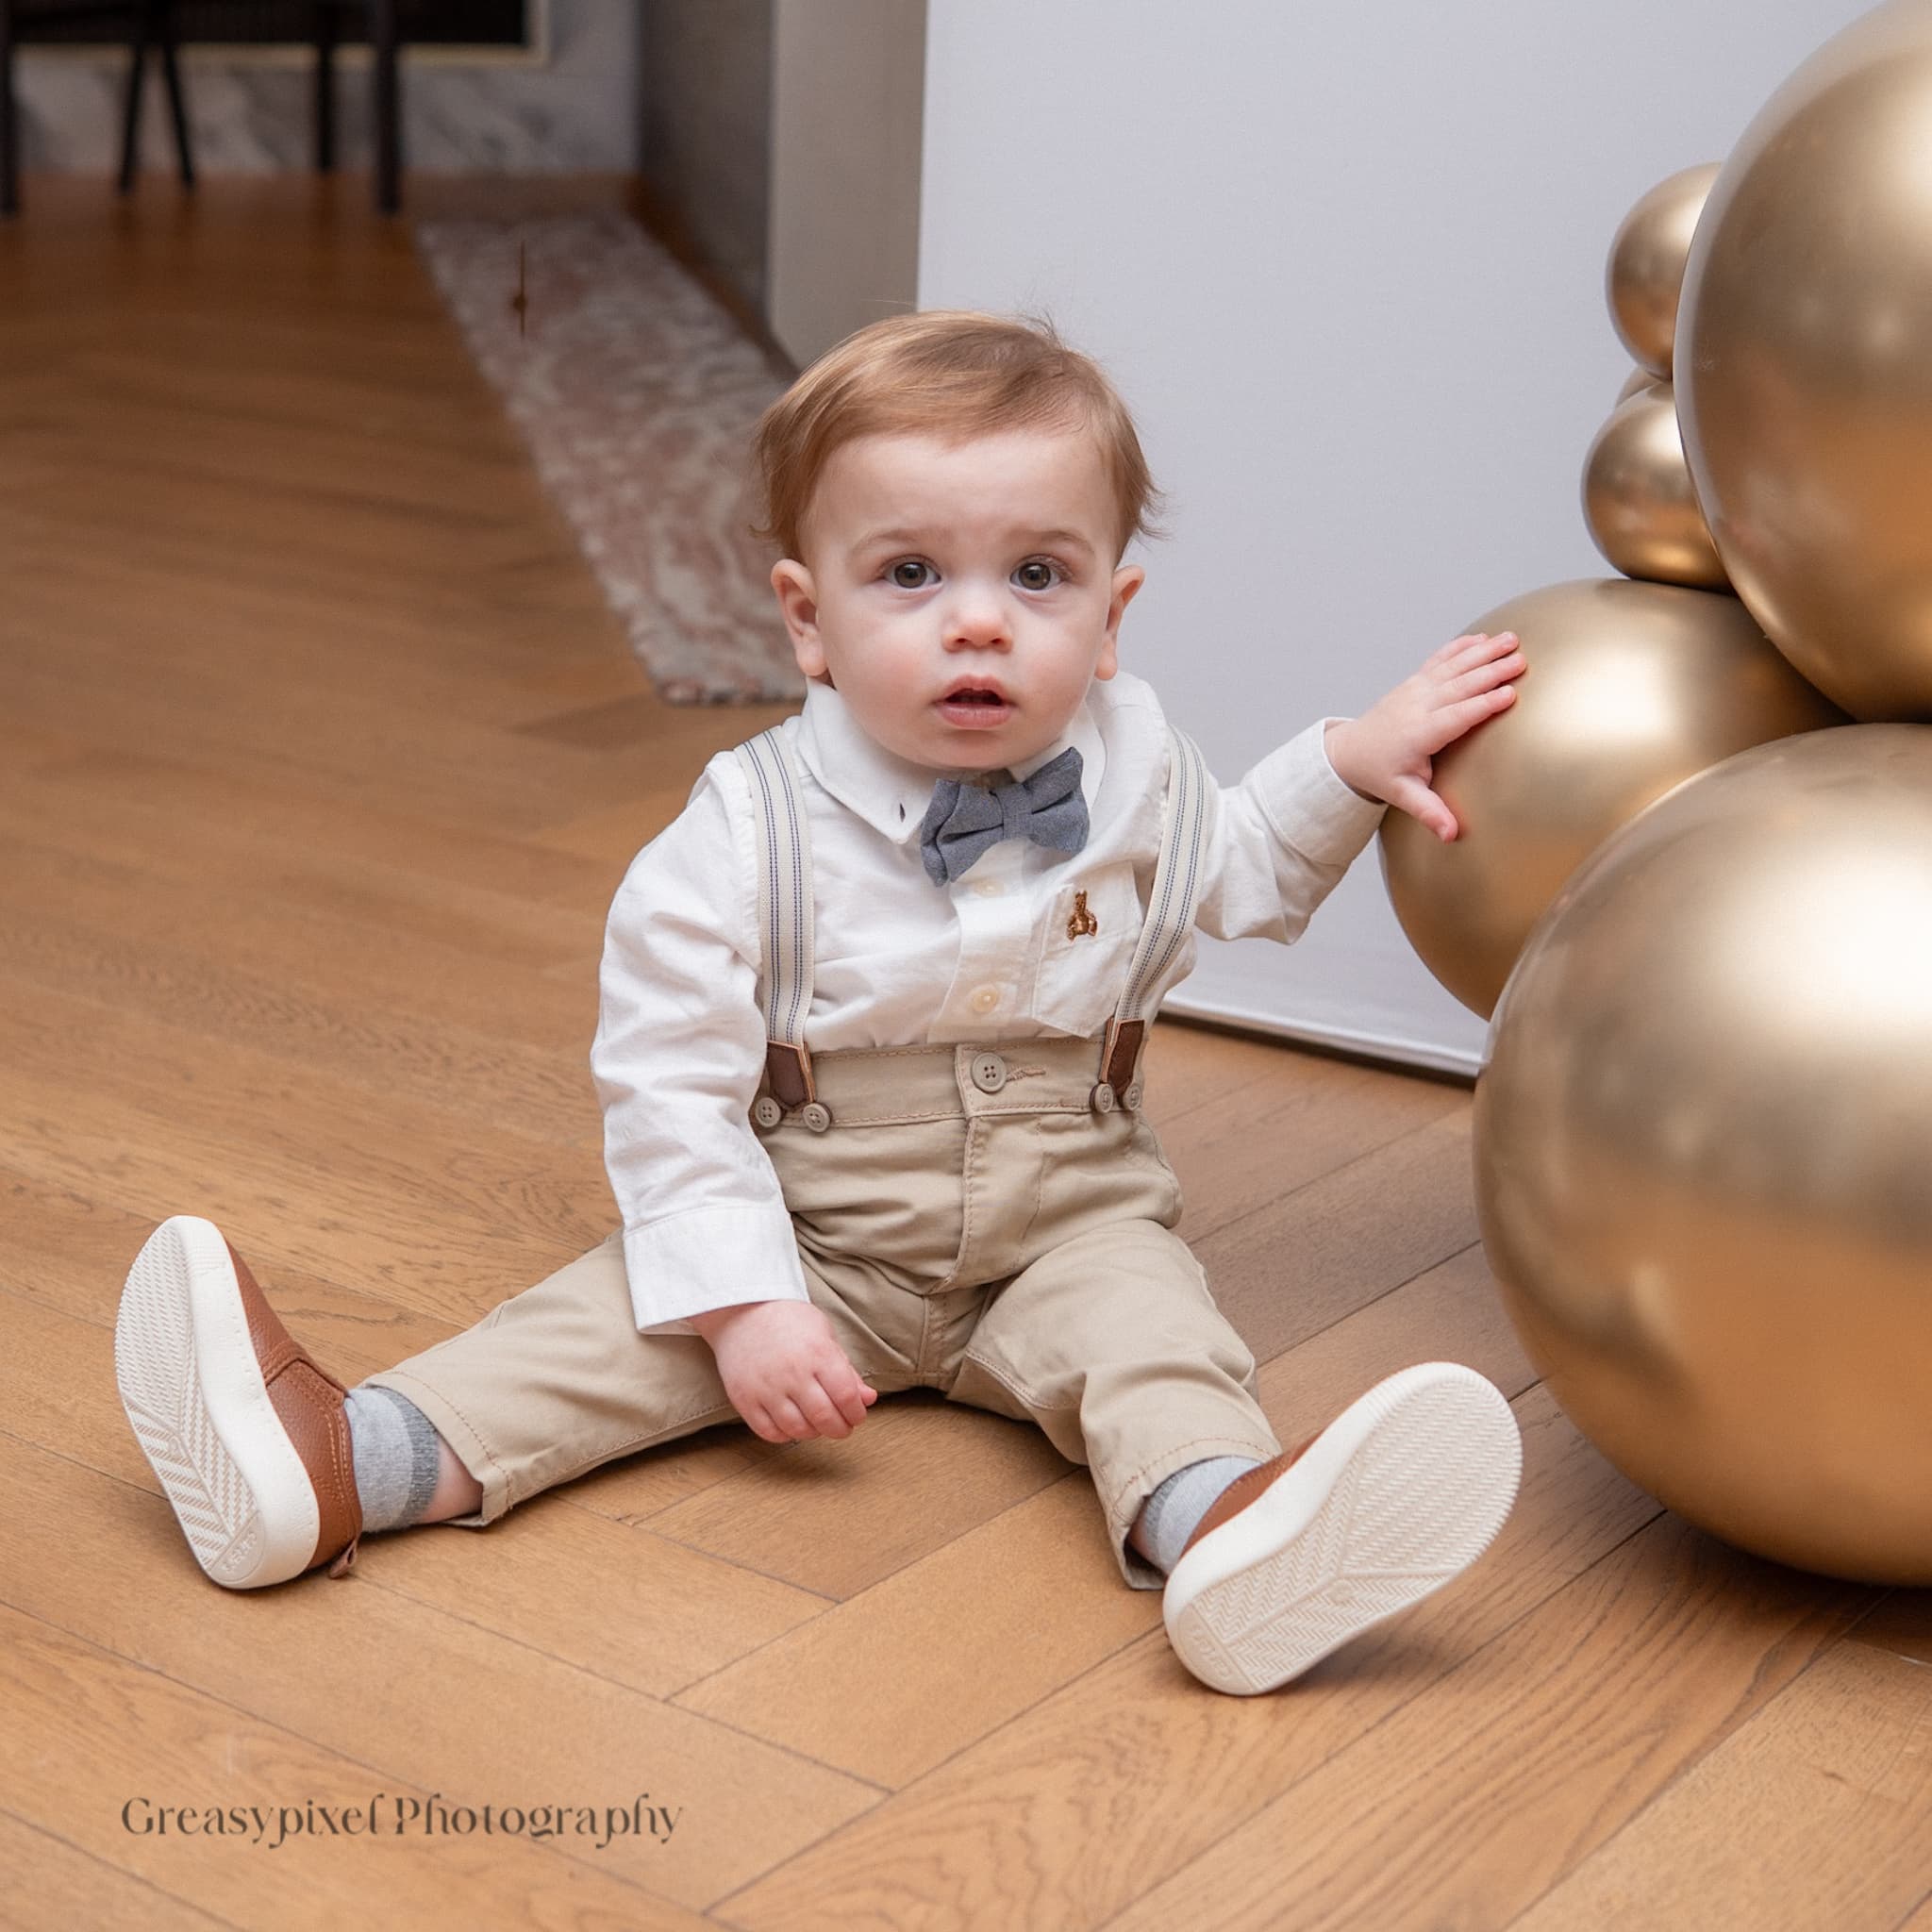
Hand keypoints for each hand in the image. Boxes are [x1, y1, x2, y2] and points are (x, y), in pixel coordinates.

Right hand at [688, 1299, 877, 1443]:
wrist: (741, 1310)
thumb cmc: (788, 1320)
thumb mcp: (825, 1335)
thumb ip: (846, 1370)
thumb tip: (868, 1399)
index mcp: (818, 1353)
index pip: (846, 1397)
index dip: (856, 1413)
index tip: (856, 1415)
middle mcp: (792, 1372)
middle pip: (824, 1418)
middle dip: (840, 1429)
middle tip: (842, 1426)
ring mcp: (766, 1387)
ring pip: (797, 1429)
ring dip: (814, 1433)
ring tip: (817, 1423)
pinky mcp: (744, 1398)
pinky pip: (768, 1432)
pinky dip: (785, 1435)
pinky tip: (792, 1423)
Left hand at [1324, 631, 1523, 840]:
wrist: (1350, 751)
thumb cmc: (1380, 774)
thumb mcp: (1403, 795)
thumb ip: (1429, 812)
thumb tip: (1450, 835)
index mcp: (1419, 734)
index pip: (1456, 716)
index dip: (1482, 705)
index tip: (1509, 695)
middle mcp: (1418, 706)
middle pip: (1460, 686)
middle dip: (1491, 672)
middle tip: (1520, 661)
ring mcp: (1416, 690)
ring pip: (1453, 667)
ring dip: (1482, 652)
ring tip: (1511, 640)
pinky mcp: (1415, 682)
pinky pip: (1440, 660)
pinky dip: (1460, 647)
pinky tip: (1482, 637)